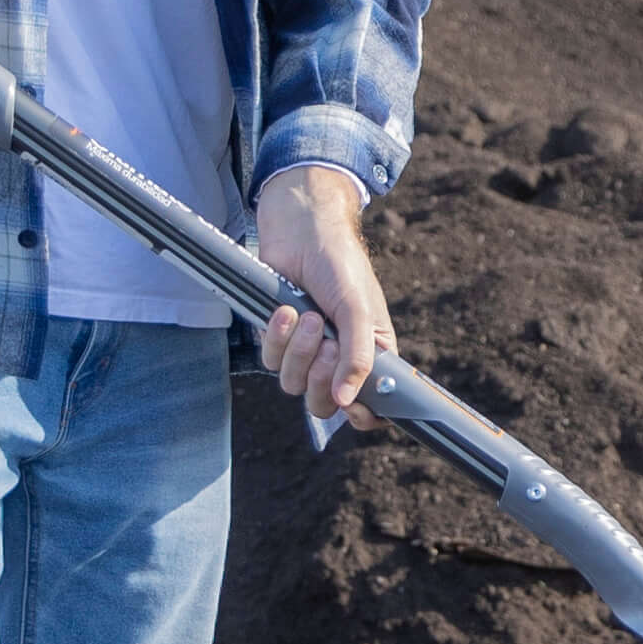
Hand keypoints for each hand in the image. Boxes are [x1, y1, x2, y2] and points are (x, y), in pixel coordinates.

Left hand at [253, 164, 391, 426]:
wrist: (301, 229)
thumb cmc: (340, 264)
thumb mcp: (358, 310)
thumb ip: (357, 358)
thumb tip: (348, 402)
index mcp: (371, 354)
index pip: (370, 404)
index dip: (362, 414)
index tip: (354, 406)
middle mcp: (338, 358)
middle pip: (324, 402)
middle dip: (321, 375)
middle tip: (327, 342)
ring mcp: (306, 349)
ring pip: (293, 383)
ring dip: (299, 351)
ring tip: (307, 315)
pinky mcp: (278, 337)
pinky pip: (271, 359)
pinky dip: (278, 336)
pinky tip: (284, 309)